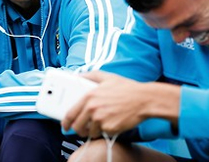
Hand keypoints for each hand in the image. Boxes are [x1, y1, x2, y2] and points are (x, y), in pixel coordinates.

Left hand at [61, 71, 179, 137]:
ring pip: (90, 132)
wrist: (143, 99)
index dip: (65, 122)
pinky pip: (102, 134)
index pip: (70, 113)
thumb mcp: (107, 77)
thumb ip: (91, 75)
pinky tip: (112, 122)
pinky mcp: (110, 129)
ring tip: (101, 123)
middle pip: (77, 126)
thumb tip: (78, 76)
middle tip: (83, 128)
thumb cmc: (127, 88)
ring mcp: (101, 120)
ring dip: (93, 130)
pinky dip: (105, 131)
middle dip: (78, 129)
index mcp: (89, 96)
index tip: (65, 126)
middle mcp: (92, 108)